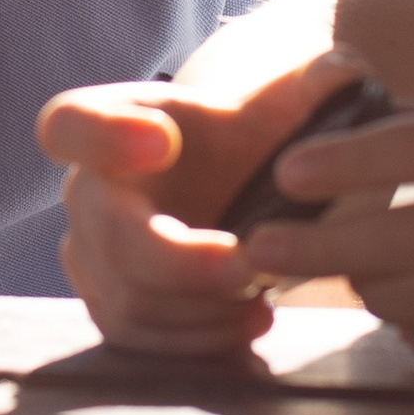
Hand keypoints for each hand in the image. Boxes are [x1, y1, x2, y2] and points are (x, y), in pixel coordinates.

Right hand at [38, 54, 375, 352]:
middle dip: (179, 259)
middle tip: (245, 267)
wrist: (246, 191)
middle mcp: (87, 192)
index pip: (70, 125)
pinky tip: (251, 321)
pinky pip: (141, 340)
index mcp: (111, 123)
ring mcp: (93, 258)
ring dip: (200, 309)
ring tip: (264, 297)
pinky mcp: (115, 309)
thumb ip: (305, 88)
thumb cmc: (250, 139)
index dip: (104, 137)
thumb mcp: (277, 107)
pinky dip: (198, 341)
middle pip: (109, 234)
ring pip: (128, 299)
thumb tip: (343, 74)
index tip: (163, 143)